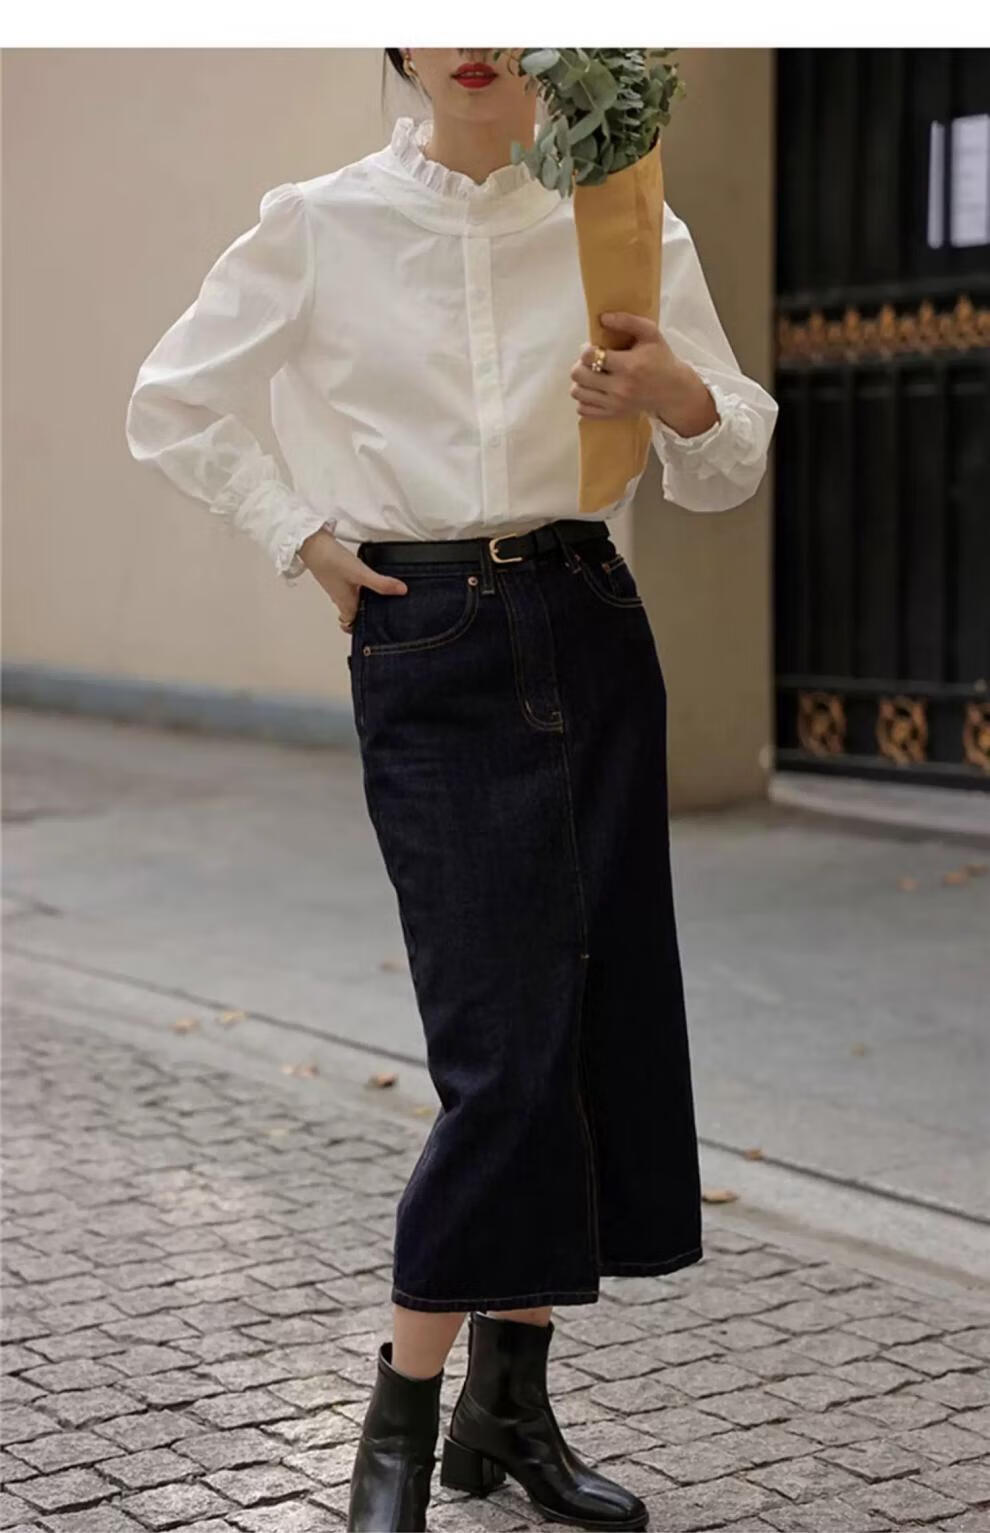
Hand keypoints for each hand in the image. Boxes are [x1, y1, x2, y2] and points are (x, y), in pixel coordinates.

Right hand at [297, 527, 406, 624]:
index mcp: (346, 604)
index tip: (378, 629)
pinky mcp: (337, 575)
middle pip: (354, 613)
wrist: (312, 542)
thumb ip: (381, 583)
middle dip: (368, 615)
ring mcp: (338, 587)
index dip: (362, 630)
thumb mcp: (360, 574)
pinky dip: (361, 587)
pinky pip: (351, 587)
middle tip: (387, 612)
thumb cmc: (331, 561)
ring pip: (353, 600)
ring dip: (366, 600)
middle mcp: (341, 598)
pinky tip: (370, 578)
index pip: (352, 625)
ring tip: (384, 595)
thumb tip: (402, 591)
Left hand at [569, 310, 718, 436]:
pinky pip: (583, 410)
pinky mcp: (612, 415)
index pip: (589, 356)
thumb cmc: (660, 359)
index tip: (594, 348)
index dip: (586, 349)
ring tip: (592, 376)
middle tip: (590, 362)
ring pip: (577, 393)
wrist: (672, 391)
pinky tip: (594, 391)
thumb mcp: (650, 334)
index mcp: (629, 365)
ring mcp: (615, 404)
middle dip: (580, 365)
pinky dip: (584, 400)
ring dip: (580, 382)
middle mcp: (620, 388)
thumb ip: (627, 321)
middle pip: (579, 375)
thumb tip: (602, 318)